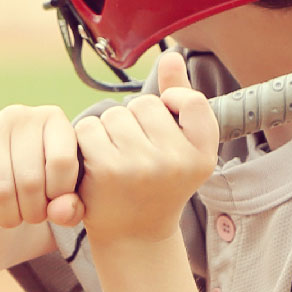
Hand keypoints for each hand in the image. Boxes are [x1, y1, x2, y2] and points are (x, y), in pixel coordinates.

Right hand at [0, 104, 83, 232]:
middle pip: (31, 180)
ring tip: (10, 218)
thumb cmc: (38, 186)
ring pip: (0, 189)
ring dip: (7, 217)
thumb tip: (60, 211)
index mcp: (52, 119)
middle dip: (32, 212)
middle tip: (29, 216)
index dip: (59, 194)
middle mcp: (18, 115)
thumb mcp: (62, 196)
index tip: (53, 203)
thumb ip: (72, 207)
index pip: (61, 161)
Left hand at [73, 51, 222, 242]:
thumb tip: (170, 55)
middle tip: (137, 155)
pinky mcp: (107, 169)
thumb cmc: (157, 185)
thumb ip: (179, 99)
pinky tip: (97, 165)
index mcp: (203, 154)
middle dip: (135, 121)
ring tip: (118, 160)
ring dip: (109, 131)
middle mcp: (177, 160)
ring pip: (115, 114)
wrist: (133, 236)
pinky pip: (90, 128)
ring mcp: (141, 165)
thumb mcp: (181, 147)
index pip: (190, 100)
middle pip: (145, 104)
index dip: (172, 103)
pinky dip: (87, 142)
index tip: (166, 125)